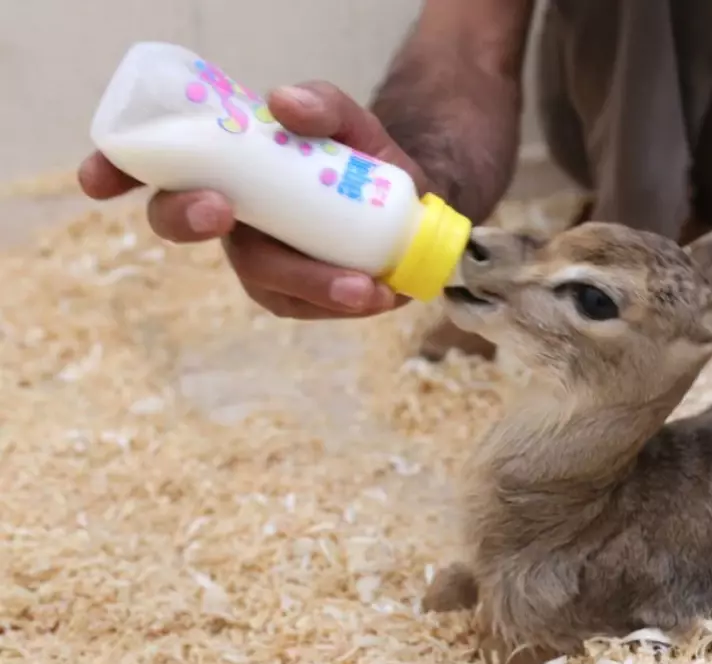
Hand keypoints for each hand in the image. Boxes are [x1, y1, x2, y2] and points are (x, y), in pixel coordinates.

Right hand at [78, 81, 429, 319]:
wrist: (405, 206)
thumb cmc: (359, 158)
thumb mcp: (351, 123)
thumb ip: (324, 104)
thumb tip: (283, 103)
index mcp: (224, 165)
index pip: (154, 165)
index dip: (116, 170)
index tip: (97, 180)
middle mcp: (228, 213)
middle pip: (179, 223)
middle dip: (189, 219)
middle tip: (220, 211)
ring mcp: (255, 257)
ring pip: (258, 274)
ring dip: (306, 281)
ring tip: (361, 286)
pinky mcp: (288, 295)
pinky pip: (301, 303)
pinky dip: (341, 301)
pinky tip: (379, 293)